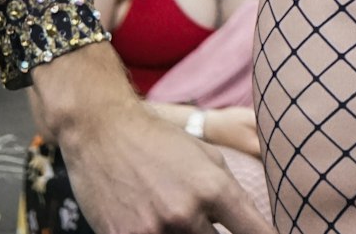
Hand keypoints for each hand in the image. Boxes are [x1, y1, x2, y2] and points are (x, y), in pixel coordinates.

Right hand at [32, 47, 270, 233]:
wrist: (102, 131)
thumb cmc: (159, 140)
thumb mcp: (205, 155)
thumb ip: (228, 190)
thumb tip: (250, 223)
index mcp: (212, 188)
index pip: (253, 230)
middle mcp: (185, 213)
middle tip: (210, 223)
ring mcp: (153, 232)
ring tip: (182, 219)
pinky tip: (156, 223)